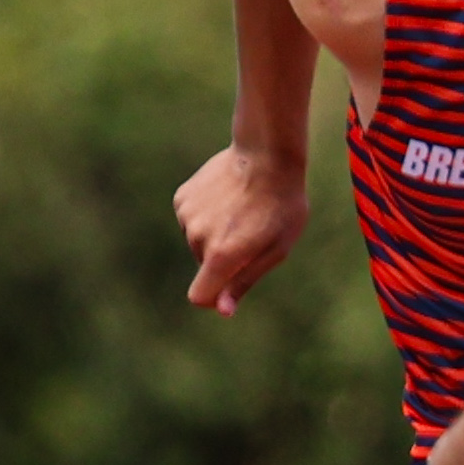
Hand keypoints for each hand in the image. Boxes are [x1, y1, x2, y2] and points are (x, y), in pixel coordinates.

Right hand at [175, 144, 309, 313]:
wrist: (267, 154)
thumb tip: (221, 310)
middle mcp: (198, 237)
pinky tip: (227, 198)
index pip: (199, 296)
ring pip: (198, 242)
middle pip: (204, 266)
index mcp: (223, 255)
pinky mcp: (182, 198)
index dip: (213, 298)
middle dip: (223, 259)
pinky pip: (192, 220)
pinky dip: (207, 216)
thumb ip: (244, 281)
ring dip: (216, 235)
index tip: (228, 289)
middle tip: (252, 232)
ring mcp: (187, 216)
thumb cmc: (281, 205)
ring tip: (241, 211)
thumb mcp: (276, 250)